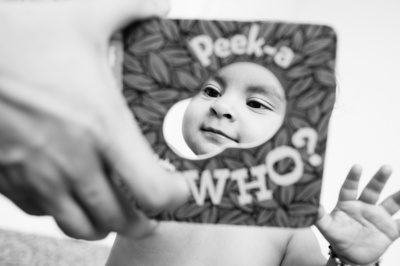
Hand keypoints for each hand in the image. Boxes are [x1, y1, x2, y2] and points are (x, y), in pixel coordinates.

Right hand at [0, 0, 188, 239]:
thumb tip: (160, 4)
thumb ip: (132, 7)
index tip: (179, 189)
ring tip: (115, 214)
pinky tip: (70, 193)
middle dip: (141, 222)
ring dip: (102, 224)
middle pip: (117, 219)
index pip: (150, 189)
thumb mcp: (85, 12)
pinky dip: (62, 211)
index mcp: (101, 126)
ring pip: (77, 225)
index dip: (173, 196)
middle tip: (152, 214)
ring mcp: (36, 173)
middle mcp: (72, 159)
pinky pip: (40, 212)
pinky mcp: (6, 176)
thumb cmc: (16, 31)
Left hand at [316, 165, 399, 264]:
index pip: (350, 188)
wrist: (350, 256)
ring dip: (398, 197)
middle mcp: (364, 206)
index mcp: (347, 203)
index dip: (353, 178)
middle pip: (373, 190)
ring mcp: (378, 217)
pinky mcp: (390, 230)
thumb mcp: (326, 227)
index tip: (357, 166)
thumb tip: (312, 205)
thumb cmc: (337, 236)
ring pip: (390, 203)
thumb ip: (319, 216)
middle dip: (379, 179)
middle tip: (386, 167)